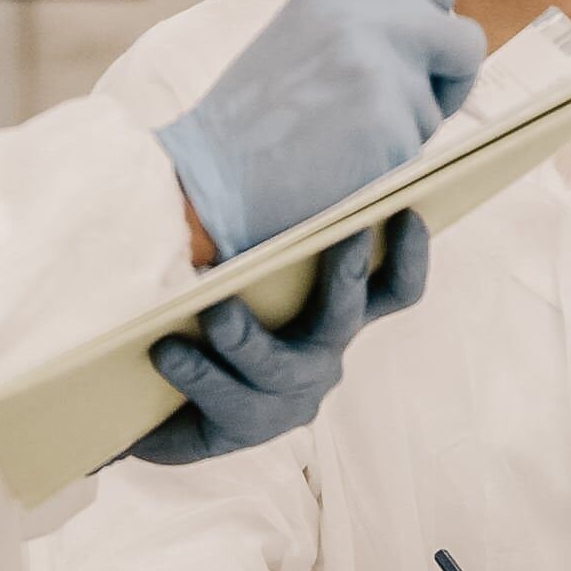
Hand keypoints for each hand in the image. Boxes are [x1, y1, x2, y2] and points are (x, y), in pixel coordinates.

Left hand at [131, 213, 427, 465]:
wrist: (165, 408)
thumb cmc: (216, 323)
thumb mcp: (246, 275)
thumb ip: (260, 234)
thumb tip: (265, 140)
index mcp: (335, 318)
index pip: (392, 291)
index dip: (408, 256)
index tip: (407, 211)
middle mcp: (321, 359)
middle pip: (343, 319)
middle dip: (346, 275)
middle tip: (345, 234)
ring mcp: (285, 401)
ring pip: (274, 368)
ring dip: (245, 336)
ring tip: (212, 307)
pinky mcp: (240, 430)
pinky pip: (223, 401)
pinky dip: (195, 371)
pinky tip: (162, 347)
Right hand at [157, 0, 483, 258]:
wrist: (208, 176)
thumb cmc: (254, 122)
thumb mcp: (303, 40)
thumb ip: (365, 26)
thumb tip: (437, 39)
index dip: (436, 27)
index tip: (417, 61)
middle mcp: (365, 18)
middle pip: (465, 39)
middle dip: (453, 78)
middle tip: (416, 111)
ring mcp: (379, 68)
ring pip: (439, 106)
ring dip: (408, 130)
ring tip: (344, 143)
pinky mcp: (386, 121)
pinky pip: (421, 148)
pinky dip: (392, 164)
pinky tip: (343, 166)